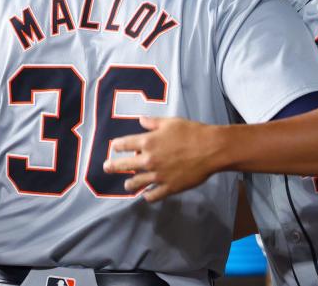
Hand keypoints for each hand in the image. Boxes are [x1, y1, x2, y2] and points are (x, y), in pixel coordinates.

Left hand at [102, 116, 225, 201]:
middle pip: (123, 166)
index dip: (117, 146)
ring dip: (129, 184)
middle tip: (106, 167)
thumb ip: (153, 123)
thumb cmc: (191, 132)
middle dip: (113, 166)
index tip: (114, 147)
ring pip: (135, 184)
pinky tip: (146, 195)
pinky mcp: (168, 187)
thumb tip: (141, 121)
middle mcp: (148, 160)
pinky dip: (148, 196)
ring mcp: (157, 175)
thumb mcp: (171, 122)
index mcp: (147, 142)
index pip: (124, 144)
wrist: (210, 149)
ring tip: (127, 185)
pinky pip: (152, 196)